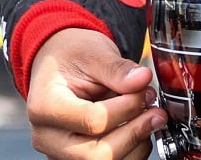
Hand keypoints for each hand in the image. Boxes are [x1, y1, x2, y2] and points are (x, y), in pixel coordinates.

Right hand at [26, 27, 166, 159]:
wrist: (60, 64)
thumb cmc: (71, 56)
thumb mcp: (93, 52)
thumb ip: (117, 68)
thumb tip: (142, 79)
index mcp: (45, 106)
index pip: (91, 121)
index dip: (125, 109)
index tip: (144, 90)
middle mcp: (48, 137)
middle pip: (96, 154)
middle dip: (133, 133)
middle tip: (155, 111)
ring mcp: (61, 152)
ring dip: (136, 144)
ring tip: (150, 117)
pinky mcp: (77, 158)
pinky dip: (131, 150)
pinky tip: (139, 129)